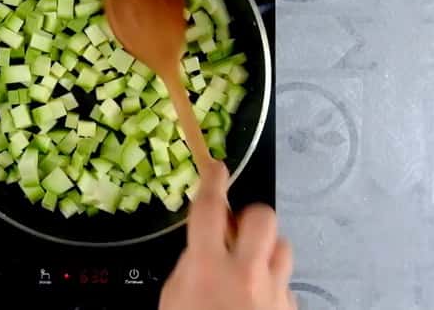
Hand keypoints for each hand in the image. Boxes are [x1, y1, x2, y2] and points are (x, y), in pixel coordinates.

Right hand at [160, 162, 295, 309]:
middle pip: (263, 217)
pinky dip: (272, 284)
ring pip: (283, 247)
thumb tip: (200, 250)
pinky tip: (257, 296)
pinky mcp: (290, 306)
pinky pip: (286, 282)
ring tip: (249, 265)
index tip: (215, 168)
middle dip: (249, 216)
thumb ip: (188, 267)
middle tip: (236, 230)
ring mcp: (274, 290)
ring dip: (265, 250)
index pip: (210, 208)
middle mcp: (247, 274)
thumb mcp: (173, 299)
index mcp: (209, 267)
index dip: (212, 181)